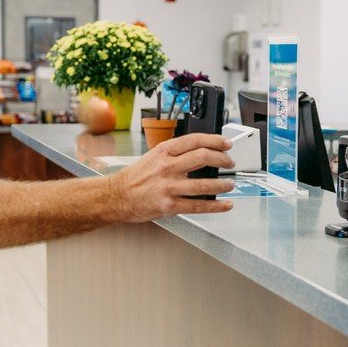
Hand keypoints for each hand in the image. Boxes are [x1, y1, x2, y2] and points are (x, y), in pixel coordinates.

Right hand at [105, 132, 235, 220]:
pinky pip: (198, 206)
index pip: (196, 140)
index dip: (216, 141)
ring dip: (223, 184)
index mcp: (164, 151)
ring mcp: (168, 187)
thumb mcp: (154, 156)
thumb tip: (203, 152)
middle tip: (230, 163)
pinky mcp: (169, 205)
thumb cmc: (136, 177)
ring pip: (205, 184)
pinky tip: (225, 204)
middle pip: (204, 157)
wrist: (117, 196)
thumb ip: (176, 153)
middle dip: (223, 159)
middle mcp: (167, 167)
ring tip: (230, 184)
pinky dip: (216, 206)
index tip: (227, 144)